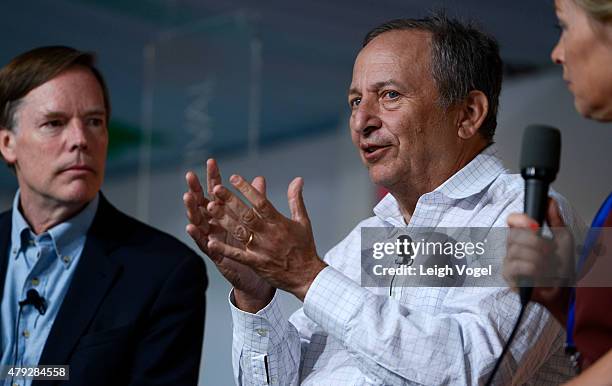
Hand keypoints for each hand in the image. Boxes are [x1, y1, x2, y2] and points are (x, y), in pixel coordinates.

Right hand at [184, 159, 273, 311]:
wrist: (259, 277)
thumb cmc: (256, 248)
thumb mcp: (258, 221)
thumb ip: (257, 200)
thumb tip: (259, 178)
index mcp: (226, 215)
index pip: (218, 192)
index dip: (214, 177)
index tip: (212, 161)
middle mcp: (217, 225)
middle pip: (203, 204)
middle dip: (196, 189)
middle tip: (190, 175)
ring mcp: (214, 240)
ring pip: (200, 222)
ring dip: (192, 210)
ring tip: (187, 197)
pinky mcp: (216, 255)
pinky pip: (204, 244)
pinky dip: (197, 236)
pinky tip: (190, 226)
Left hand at [206, 174, 326, 300]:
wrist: (306, 276)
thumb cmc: (304, 248)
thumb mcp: (303, 221)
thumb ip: (296, 199)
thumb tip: (297, 179)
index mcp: (279, 223)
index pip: (261, 202)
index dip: (247, 189)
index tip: (234, 178)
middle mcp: (269, 234)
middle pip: (247, 214)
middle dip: (230, 201)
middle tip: (216, 188)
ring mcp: (261, 249)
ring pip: (239, 232)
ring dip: (224, 219)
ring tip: (210, 207)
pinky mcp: (256, 263)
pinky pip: (237, 255)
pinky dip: (224, 249)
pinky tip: (211, 242)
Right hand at [503, 198, 574, 317]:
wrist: (563, 290)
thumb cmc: (562, 266)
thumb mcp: (563, 238)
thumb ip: (555, 219)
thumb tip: (549, 200)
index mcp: (523, 235)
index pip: (512, 220)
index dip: (520, 219)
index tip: (535, 224)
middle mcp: (513, 246)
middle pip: (514, 235)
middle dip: (536, 242)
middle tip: (549, 251)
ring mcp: (509, 261)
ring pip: (516, 251)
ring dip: (538, 258)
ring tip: (547, 266)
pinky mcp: (508, 276)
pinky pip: (516, 266)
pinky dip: (532, 268)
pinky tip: (539, 273)